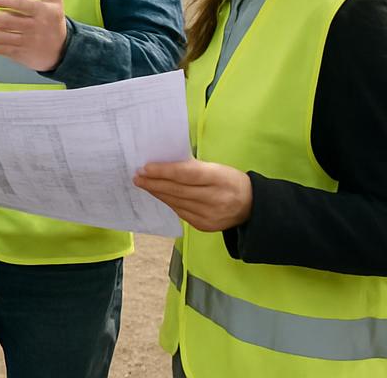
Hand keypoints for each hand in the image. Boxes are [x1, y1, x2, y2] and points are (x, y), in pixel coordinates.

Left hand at [0, 0, 66, 71]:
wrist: (62, 52)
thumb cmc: (53, 21)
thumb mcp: (56, 0)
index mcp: (43, 12)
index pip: (24, 5)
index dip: (9, 2)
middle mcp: (36, 27)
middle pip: (11, 22)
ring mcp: (29, 43)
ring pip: (6, 38)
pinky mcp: (22, 55)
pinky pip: (5, 51)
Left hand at [133, 159, 252, 231]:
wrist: (251, 206)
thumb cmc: (229, 180)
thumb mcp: (216, 168)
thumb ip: (192, 167)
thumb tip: (163, 163)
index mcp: (219, 179)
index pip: (186, 174)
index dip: (164, 171)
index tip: (145, 168)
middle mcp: (215, 199)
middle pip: (178, 191)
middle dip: (154, 183)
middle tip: (137, 176)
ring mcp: (210, 216)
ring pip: (177, 203)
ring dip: (158, 193)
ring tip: (143, 184)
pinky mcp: (205, 227)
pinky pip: (181, 213)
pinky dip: (169, 202)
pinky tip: (159, 195)